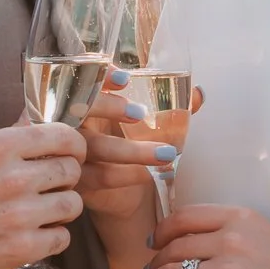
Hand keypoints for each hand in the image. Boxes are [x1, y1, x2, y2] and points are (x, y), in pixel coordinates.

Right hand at [0, 122, 86, 268]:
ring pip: (72, 205)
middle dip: (66, 175)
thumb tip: (30, 119)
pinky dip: (53, 236)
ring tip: (46, 210)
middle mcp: (13, 179)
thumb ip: (0, 133)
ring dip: (62, 207)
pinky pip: (62, 238)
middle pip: (71, 170)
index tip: (71, 151)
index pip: (61, 136)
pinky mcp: (21, 249)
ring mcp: (20, 216)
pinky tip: (37, 233)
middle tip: (53, 183)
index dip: (73, 144)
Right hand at [78, 80, 205, 221]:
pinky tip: (150, 174)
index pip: (81, 79)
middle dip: (108, 107)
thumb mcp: (145, 123)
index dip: (99, 76)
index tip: (125, 78)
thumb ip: (167, 107)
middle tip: (140, 113)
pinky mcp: (80, 182)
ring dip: (132, 150)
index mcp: (84, 102)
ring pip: (96, 147)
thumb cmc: (128, 145)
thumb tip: (198, 94)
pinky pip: (102, 177)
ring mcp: (71, 154)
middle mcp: (71, 124)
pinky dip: (128, 175)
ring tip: (167, 153)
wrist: (119, 192)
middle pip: (79, 109)